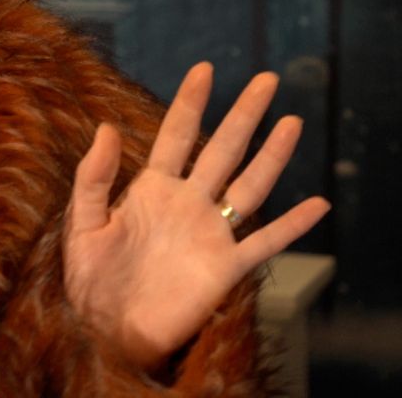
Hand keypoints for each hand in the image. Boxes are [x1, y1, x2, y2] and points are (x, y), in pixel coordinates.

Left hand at [62, 62, 330, 370]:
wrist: (109, 333)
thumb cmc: (90, 282)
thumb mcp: (83, 225)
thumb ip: (93, 178)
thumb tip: (106, 127)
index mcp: (152, 189)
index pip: (177, 135)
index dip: (191, 103)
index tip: (205, 69)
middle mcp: (188, 203)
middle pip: (223, 149)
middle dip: (244, 114)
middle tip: (266, 79)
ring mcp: (211, 233)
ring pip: (249, 185)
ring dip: (272, 155)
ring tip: (292, 121)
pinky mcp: (226, 268)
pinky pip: (266, 242)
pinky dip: (293, 225)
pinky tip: (318, 204)